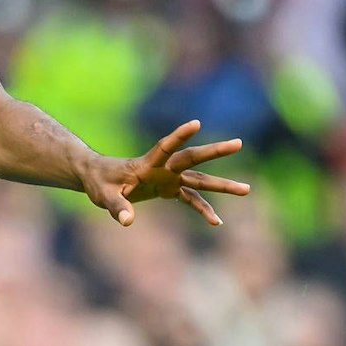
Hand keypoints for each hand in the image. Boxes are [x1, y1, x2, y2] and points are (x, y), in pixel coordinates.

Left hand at [83, 120, 249, 226]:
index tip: (196, 123)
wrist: (99, 178)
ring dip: (221, 185)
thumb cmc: (99, 183)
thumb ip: (117, 207)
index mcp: (146, 164)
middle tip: (239, 143)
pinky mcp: (169, 189)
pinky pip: (190, 199)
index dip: (179, 136)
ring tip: (246, 189)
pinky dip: (203, 209)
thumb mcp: (104, 197)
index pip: (165, 147)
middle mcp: (163, 168)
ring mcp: (169, 178)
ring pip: (199, 180)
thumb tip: (127, 221)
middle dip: (215, 152)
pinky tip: (216, 222)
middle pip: (192, 158)